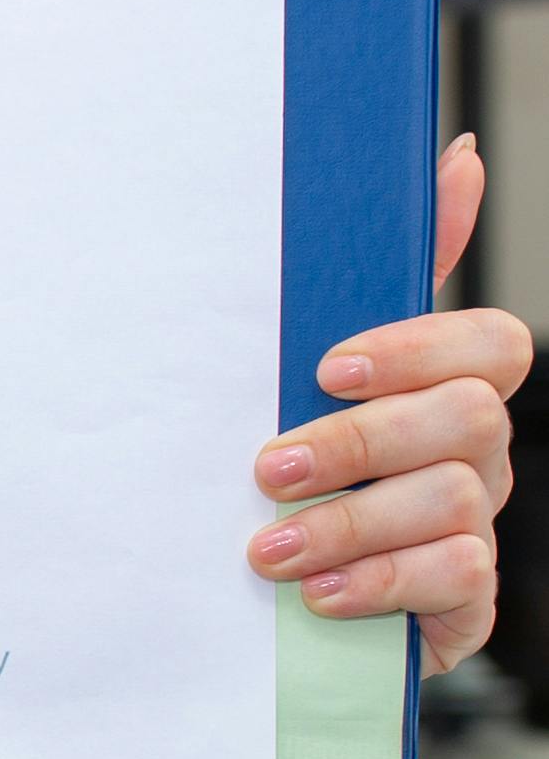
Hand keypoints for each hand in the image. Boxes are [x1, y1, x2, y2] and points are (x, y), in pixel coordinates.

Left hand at [247, 131, 529, 673]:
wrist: (282, 600)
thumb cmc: (306, 472)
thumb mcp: (319, 374)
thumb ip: (385, 276)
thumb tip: (460, 158)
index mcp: (451, 388)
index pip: (488, 343)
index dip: (415, 349)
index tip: (325, 369)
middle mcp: (479, 452)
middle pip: (468, 417)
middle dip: (359, 442)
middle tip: (270, 469)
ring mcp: (477, 525)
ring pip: (453, 499)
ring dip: (350, 523)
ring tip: (270, 549)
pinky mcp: (464, 600)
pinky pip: (453, 576)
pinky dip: (379, 582)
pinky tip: (317, 594)